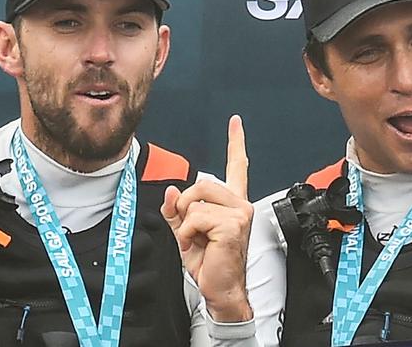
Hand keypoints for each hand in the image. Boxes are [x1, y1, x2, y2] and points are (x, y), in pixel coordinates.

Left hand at [161, 115, 253, 321]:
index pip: (237, 166)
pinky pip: (195, 217)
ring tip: (197, 239)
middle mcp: (239, 203)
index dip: (236, 142)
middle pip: (201, 183)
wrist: (220, 288)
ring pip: (196, 201)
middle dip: (186, 207)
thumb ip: (177, 211)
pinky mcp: (233, 224)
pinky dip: (187, 233)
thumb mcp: (186, 232)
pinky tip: (199, 246)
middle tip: (192, 230)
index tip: (236, 122)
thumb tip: (171, 191)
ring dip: (186, 223)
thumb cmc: (209, 262)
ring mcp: (239, 213)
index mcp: (232, 202)